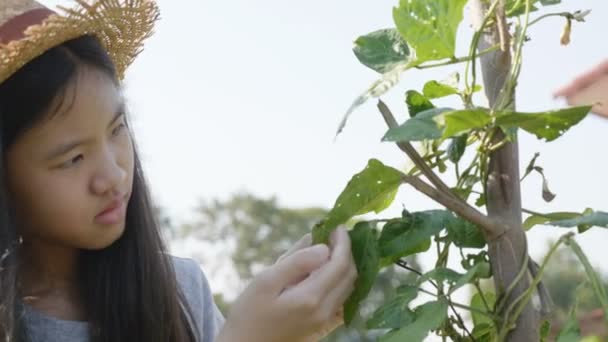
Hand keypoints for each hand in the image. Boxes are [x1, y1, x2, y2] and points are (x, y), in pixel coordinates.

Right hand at [216, 228, 356, 341]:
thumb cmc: (248, 313)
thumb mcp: (266, 281)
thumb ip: (296, 262)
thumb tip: (323, 246)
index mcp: (311, 297)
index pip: (340, 264)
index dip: (342, 242)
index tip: (337, 226)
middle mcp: (324, 311)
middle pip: (349, 275)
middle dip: (346, 251)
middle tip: (334, 234)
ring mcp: (324, 322)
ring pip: (348, 288)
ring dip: (345, 266)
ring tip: (331, 248)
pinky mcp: (321, 327)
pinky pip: (342, 302)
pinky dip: (342, 283)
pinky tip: (329, 273)